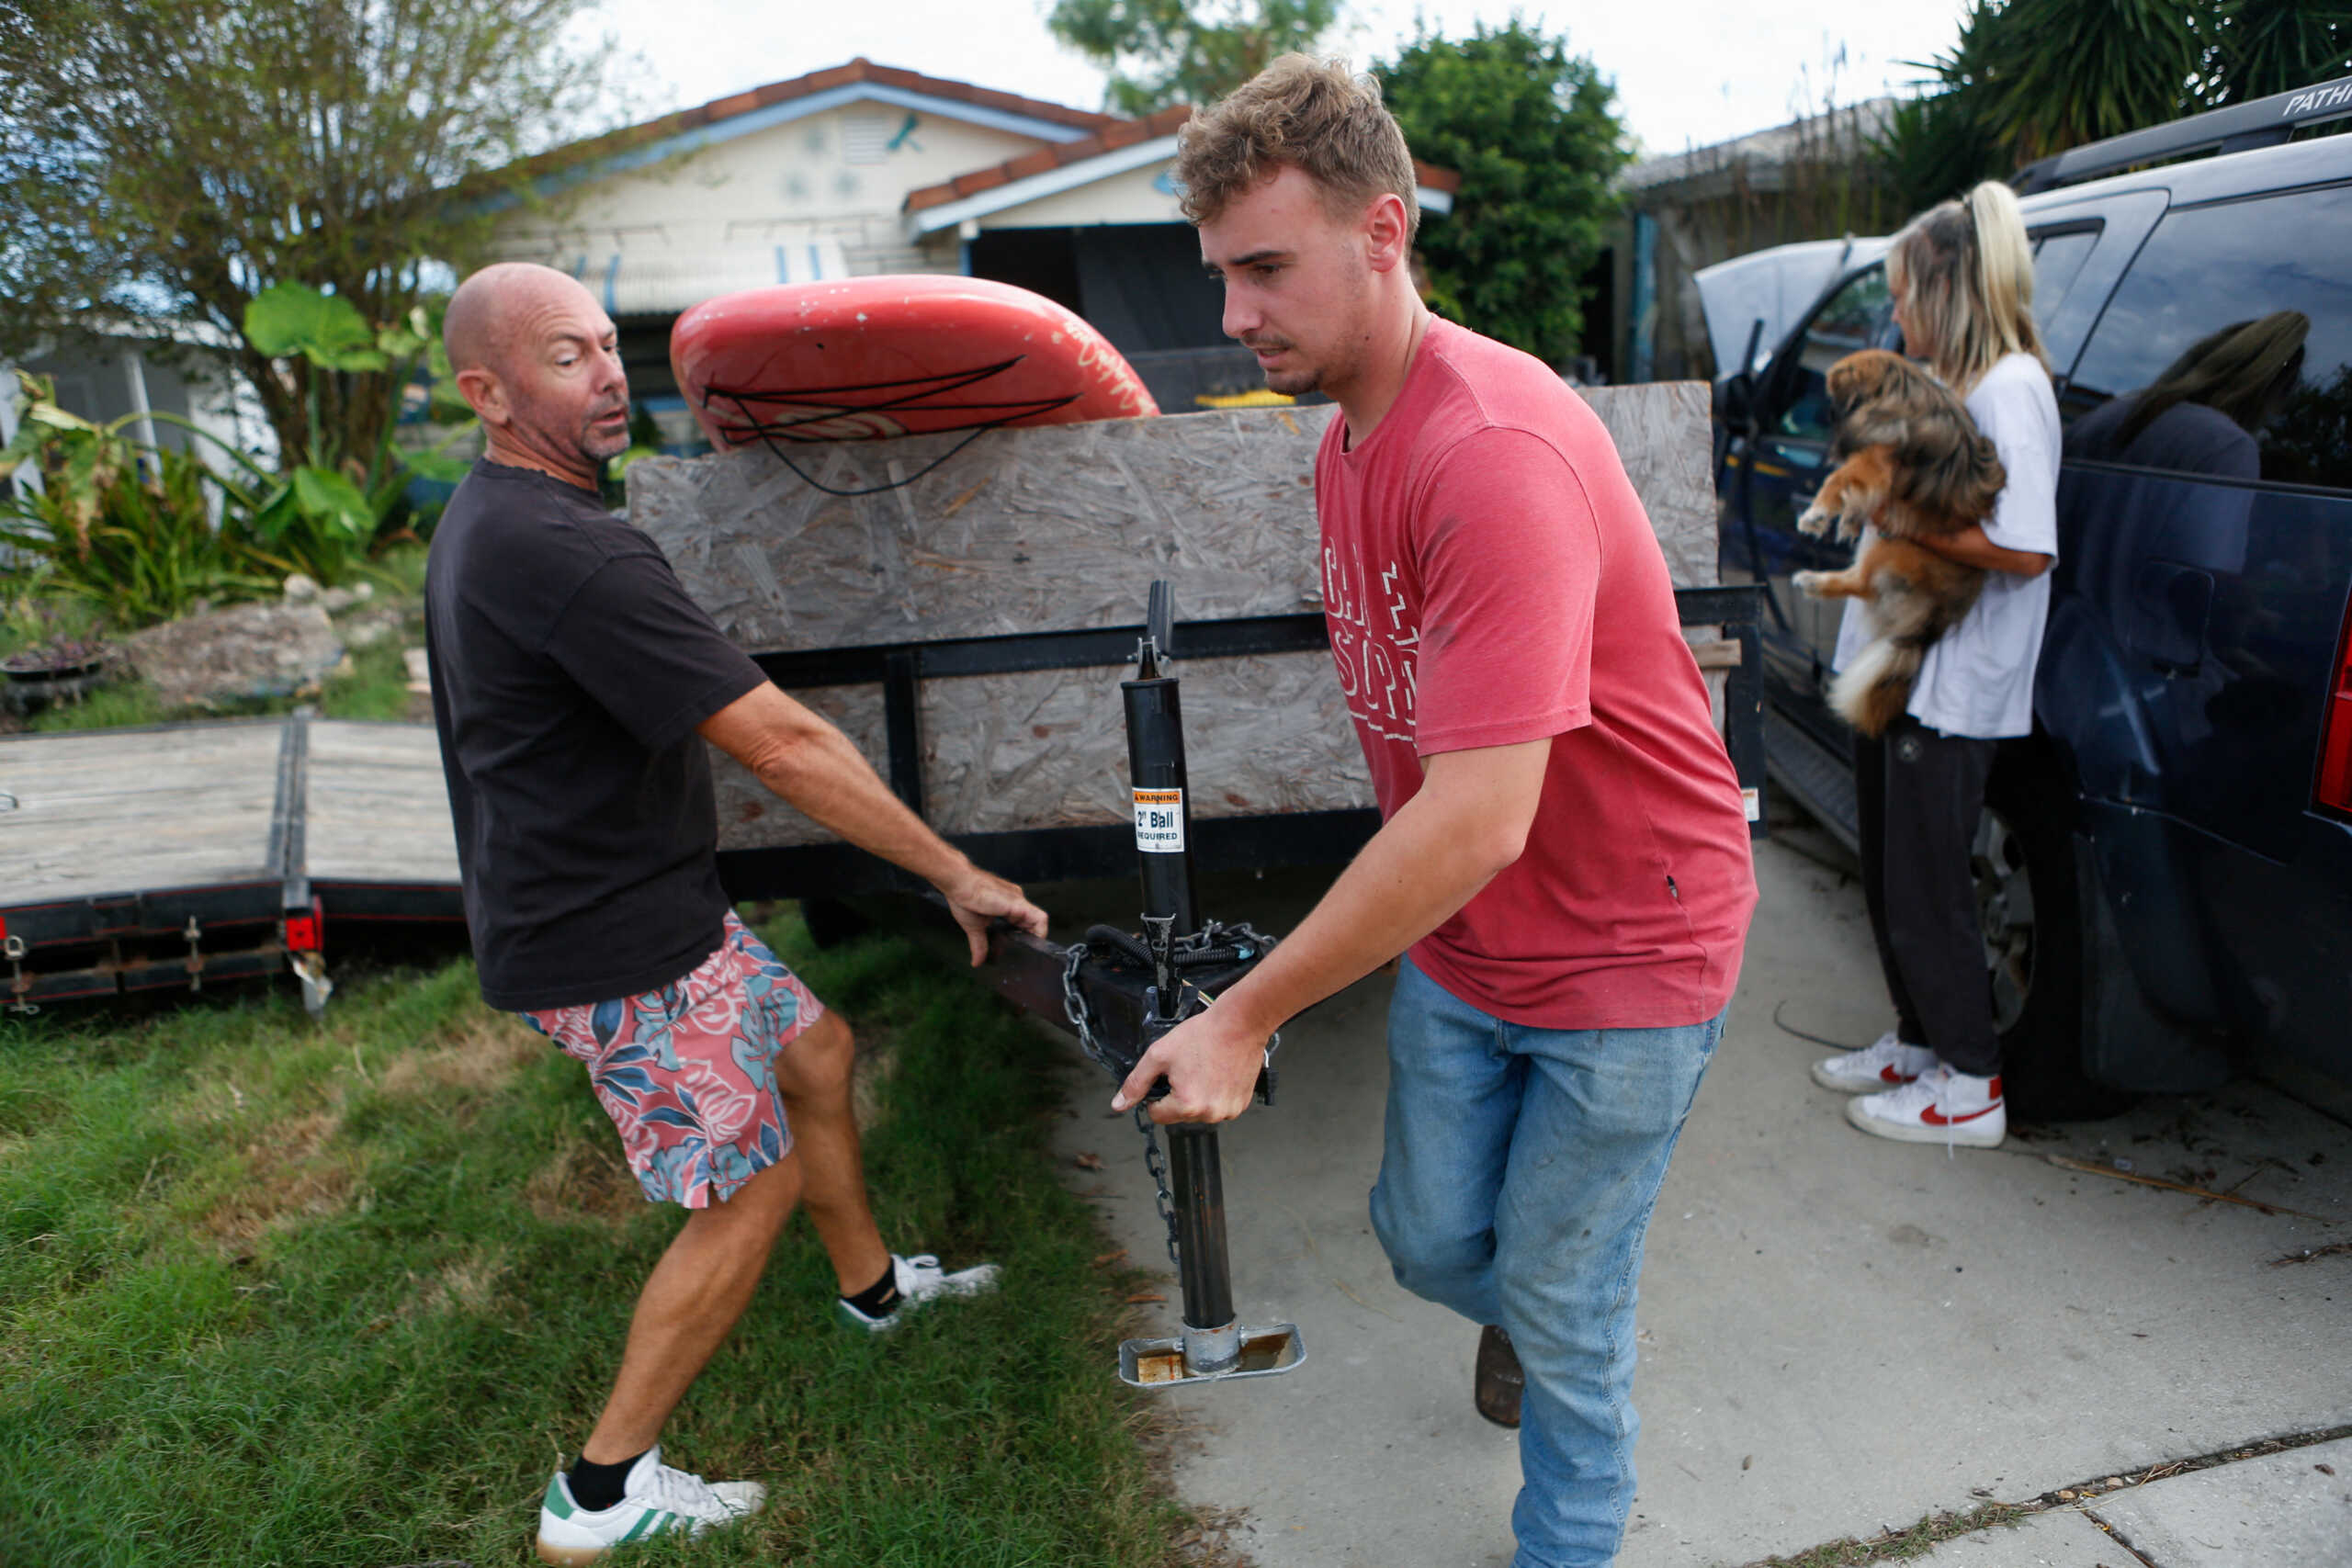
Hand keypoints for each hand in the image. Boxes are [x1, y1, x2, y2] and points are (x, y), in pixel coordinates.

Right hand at [940, 863, 1047, 965]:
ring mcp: (1018, 901)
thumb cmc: (964, 897)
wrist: (959, 883)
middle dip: (1031, 938)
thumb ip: (979, 945)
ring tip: (1031, 949)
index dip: (1024, 935)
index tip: (1019, 947)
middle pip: (1033, 922)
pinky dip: (1039, 931)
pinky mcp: (1018, 904)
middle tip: (1026, 952)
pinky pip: (1039, 918)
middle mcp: (1016, 901)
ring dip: (1037, 936)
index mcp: (1007, 905)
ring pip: (1039, 920)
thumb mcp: (974, 927)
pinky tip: (1033, 942)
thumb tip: (976, 962)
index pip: (1023, 922)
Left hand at [1111, 998, 1267, 1124]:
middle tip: (1187, 1068)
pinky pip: (1218, 1106)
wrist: (1240, 1023)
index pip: (1157, 1115)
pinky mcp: (1241, 1105)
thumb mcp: (1159, 1055)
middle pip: (1179, 1114)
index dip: (1156, 1095)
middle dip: (1178, 1094)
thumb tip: (1119, 1105)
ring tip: (1204, 1069)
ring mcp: (1228, 1111)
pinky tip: (1217, 1073)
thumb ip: (1136, 1082)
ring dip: (1197, 1096)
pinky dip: (1215, 1094)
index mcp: (1187, 1105)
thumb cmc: (1203, 1035)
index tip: (1167, 1077)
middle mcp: (1209, 1114)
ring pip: (1199, 1111)